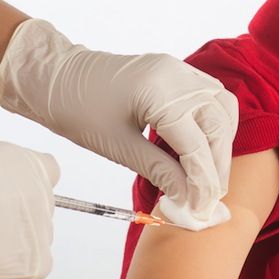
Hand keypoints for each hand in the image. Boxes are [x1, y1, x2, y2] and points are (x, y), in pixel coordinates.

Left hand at [0, 19, 237, 229]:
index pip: (196, 144)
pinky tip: (207, 147)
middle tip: (209, 197)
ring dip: (221, 144)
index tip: (200, 208)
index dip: (202, 181)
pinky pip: (212, 97)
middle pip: (218, 126)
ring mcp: (180, 69)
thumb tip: (188, 197)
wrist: (54, 76)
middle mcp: (177, 75)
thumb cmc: (76, 110)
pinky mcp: (178, 72)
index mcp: (159, 92)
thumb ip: (159, 170)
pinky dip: (216, 124)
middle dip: (217, 165)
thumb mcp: (117, 147)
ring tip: (210, 175)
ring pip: (223, 109)